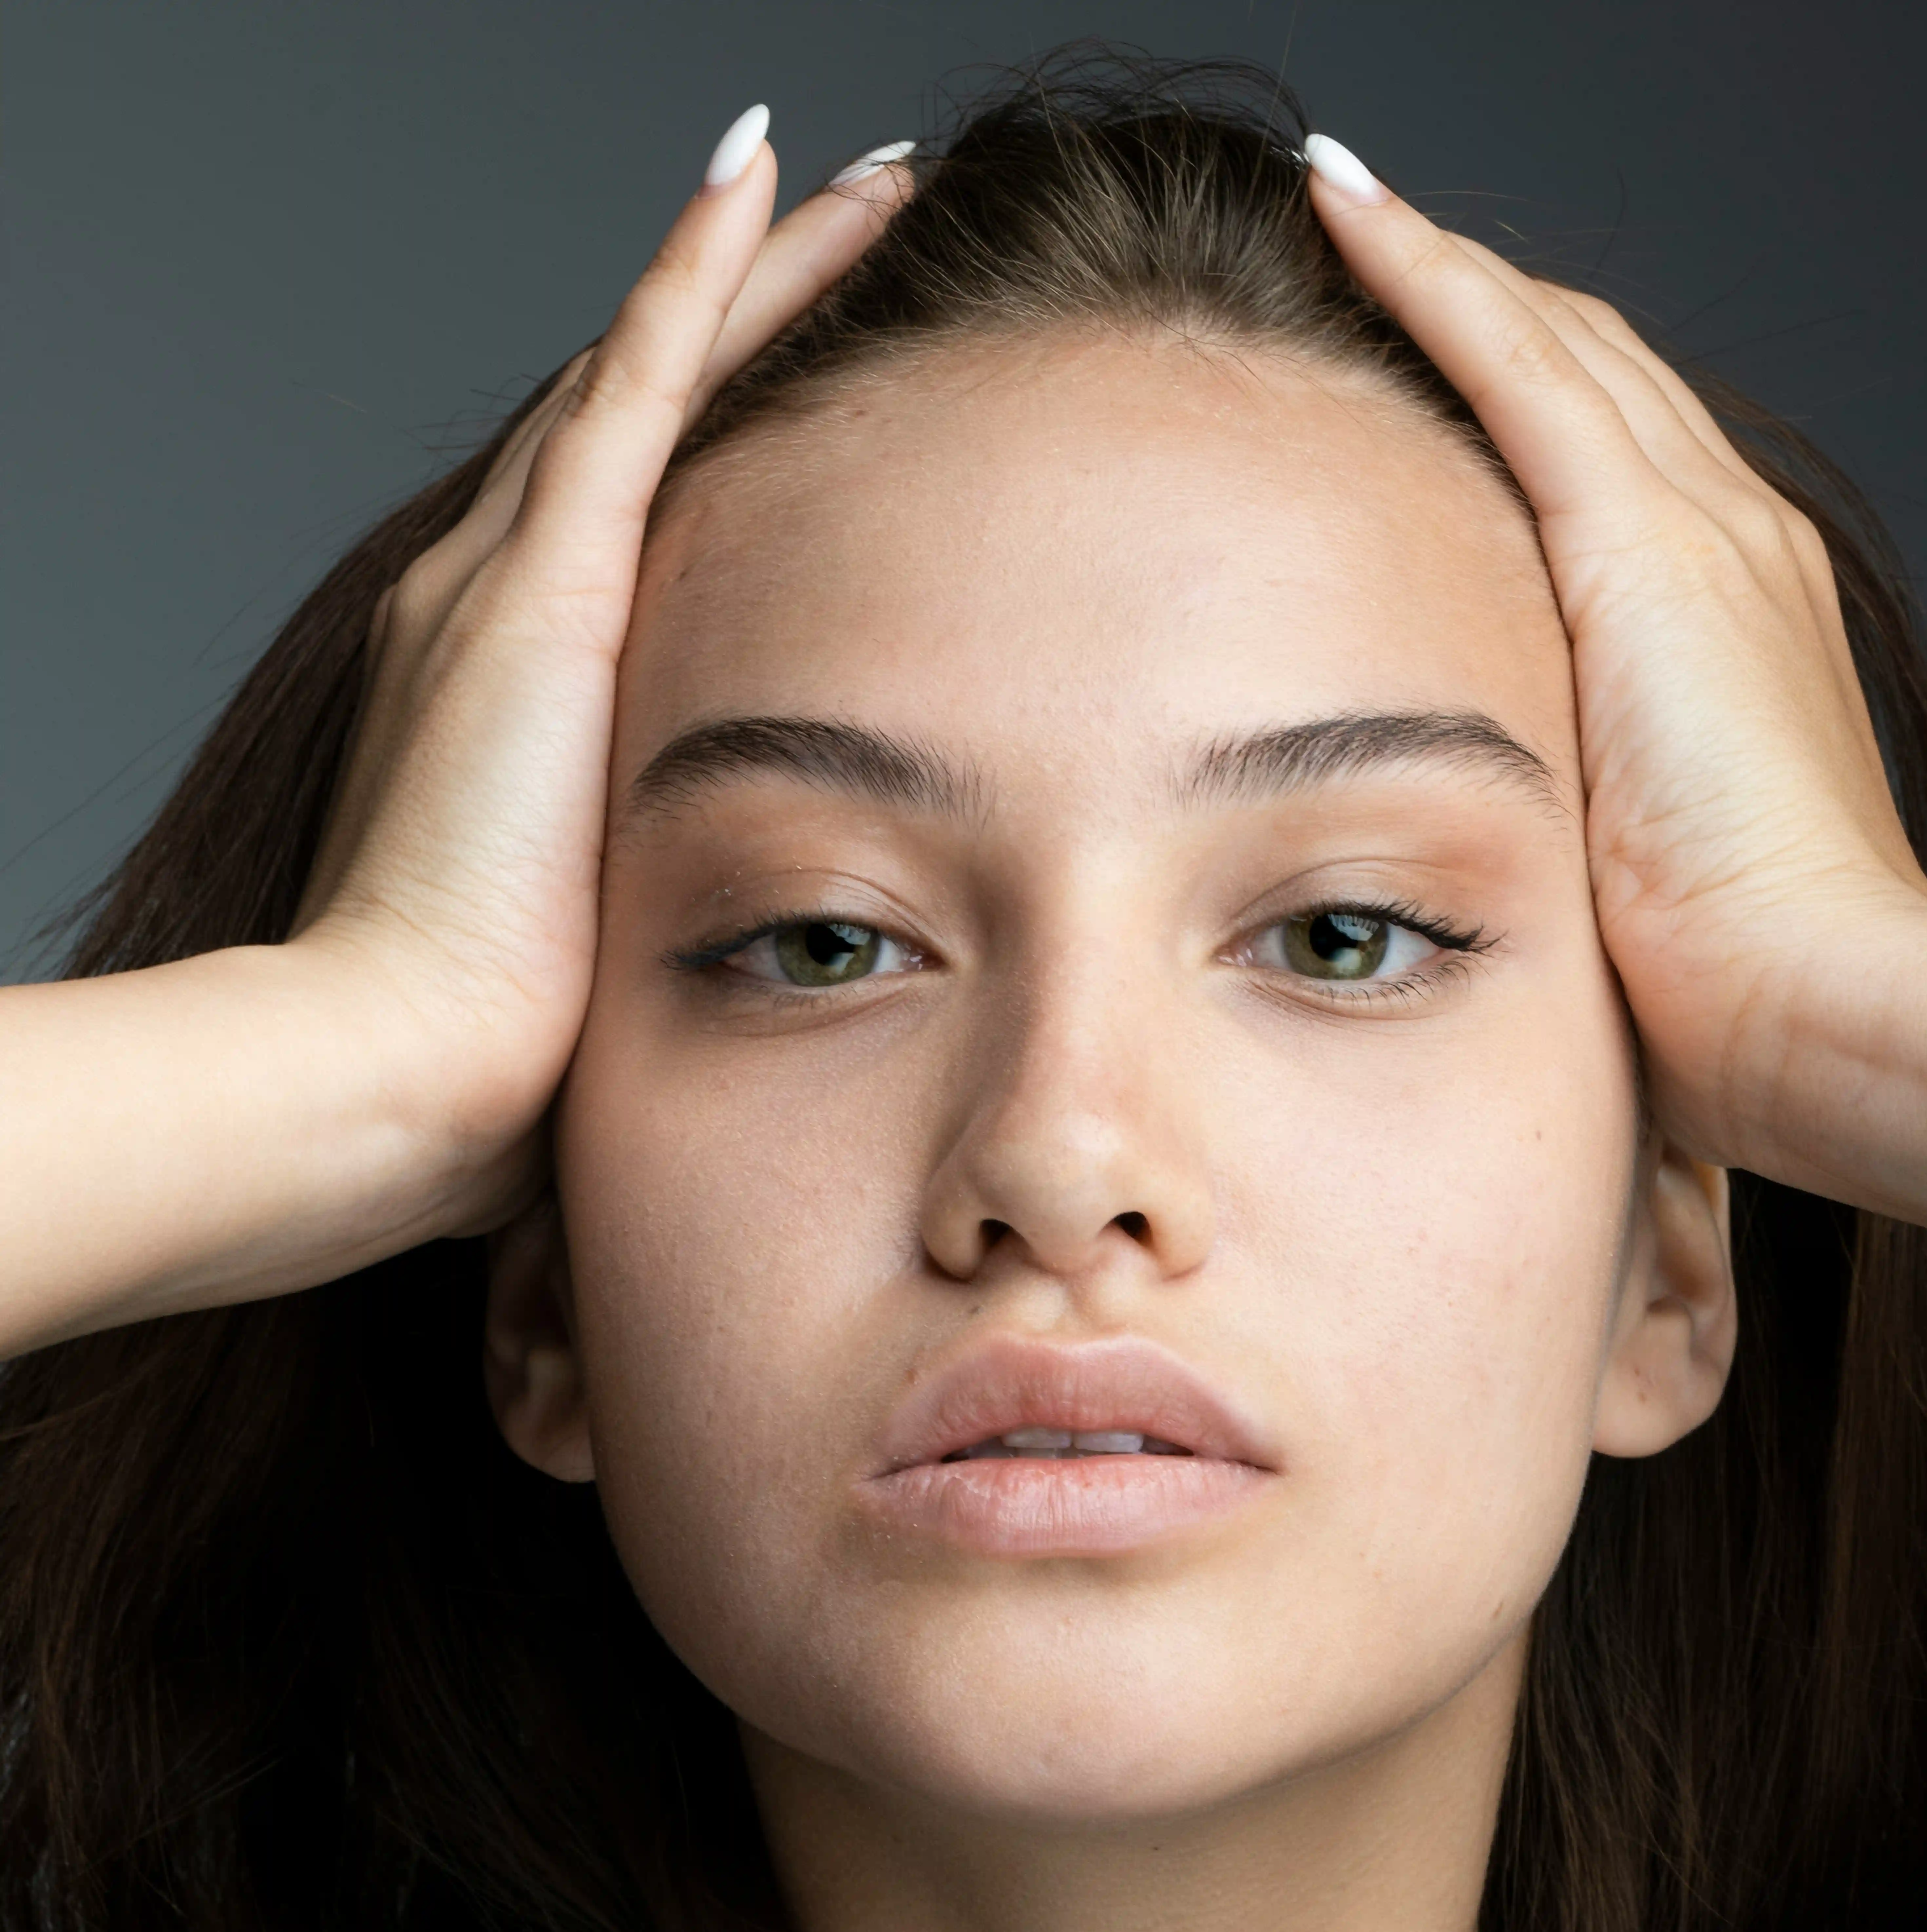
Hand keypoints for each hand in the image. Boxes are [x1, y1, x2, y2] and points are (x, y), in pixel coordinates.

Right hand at [291, 116, 908, 1233]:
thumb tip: (722, 968)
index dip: (696, 443)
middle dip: (731, 327)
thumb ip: (637, 909)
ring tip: (856, 188)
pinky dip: (700, 283)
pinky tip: (769, 183)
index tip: (784, 391)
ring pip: (651, 376)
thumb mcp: (581, 950)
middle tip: (835, 231)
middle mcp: (488, 608)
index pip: (616, 527)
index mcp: (500, 696)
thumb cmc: (482, 1061)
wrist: (390, 1072)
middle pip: (632, 426)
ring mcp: (509, 585)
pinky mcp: (543, 587)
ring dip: (751, 276)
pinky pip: (638, 386)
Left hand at [1305, 141, 1926, 1176]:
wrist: (1820, 1006)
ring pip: (1553, 343)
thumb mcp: (1639, 873)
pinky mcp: (1645, 545)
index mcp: (1731, 622)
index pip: (1614, 459)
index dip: (1524, 394)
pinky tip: (1353, 218)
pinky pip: (1517, 363)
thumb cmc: (1729, 992)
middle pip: (1590, 375)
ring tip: (1344, 214)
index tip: (1430, 371)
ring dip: (1448, 272)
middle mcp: (1729, 545)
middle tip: (1368, 256)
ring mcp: (1699, 533)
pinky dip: (1434, 279)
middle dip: (1487, 310)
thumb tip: (1491, 860)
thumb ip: (1583, 819)